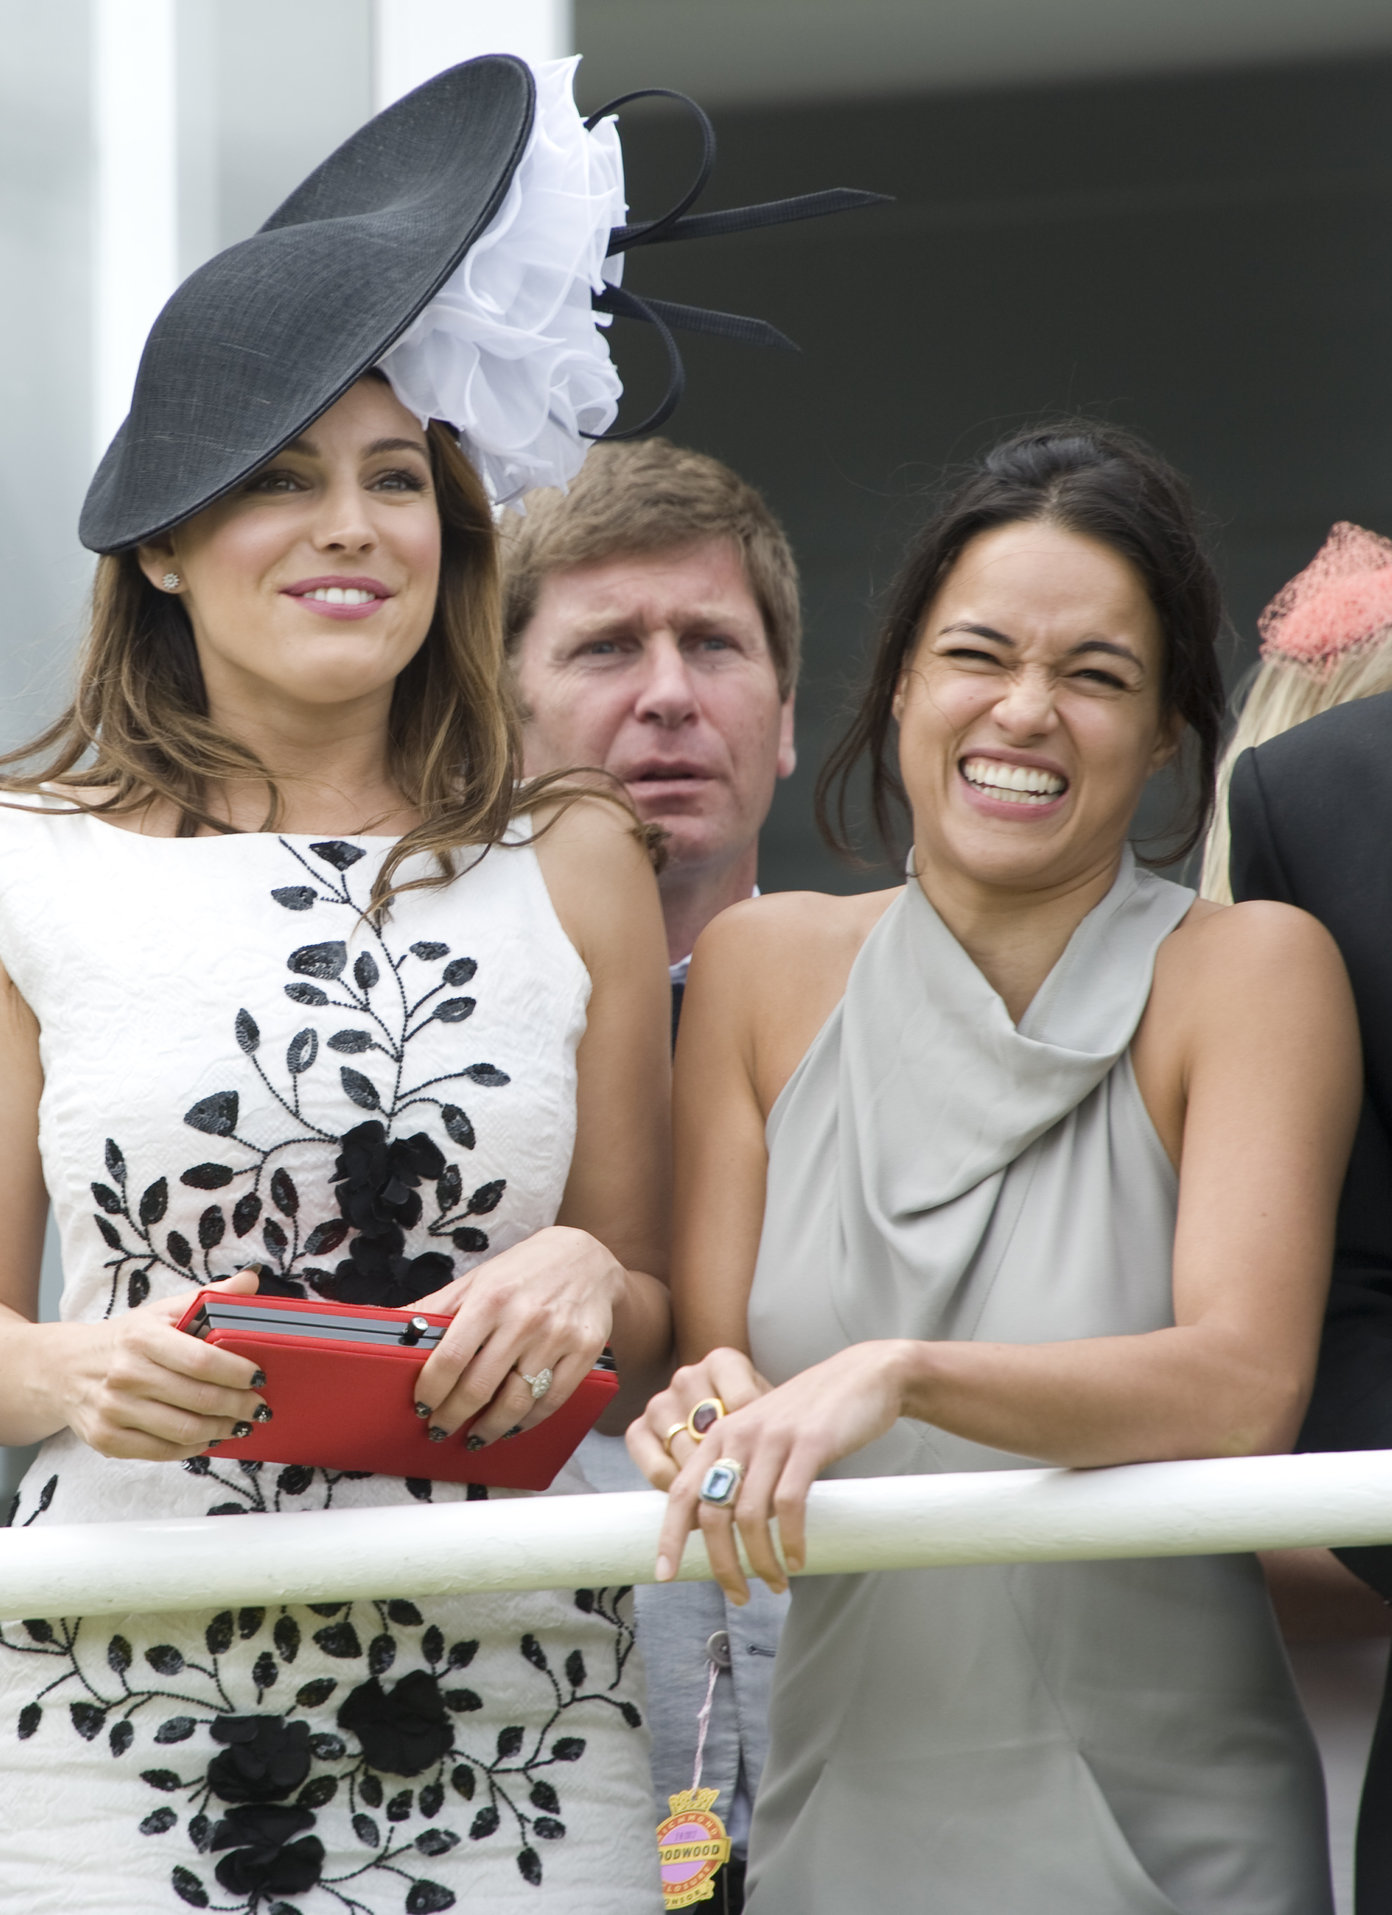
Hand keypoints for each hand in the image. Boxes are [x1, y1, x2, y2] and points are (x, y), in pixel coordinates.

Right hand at [54, 1268, 268, 1461]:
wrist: (66, 1368)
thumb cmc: (127, 1339)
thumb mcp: (162, 1312)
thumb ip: (209, 1296)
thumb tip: (252, 1279)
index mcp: (142, 1338)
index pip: (201, 1360)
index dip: (236, 1372)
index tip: (261, 1376)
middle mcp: (125, 1374)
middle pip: (198, 1398)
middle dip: (238, 1405)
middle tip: (259, 1407)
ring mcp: (113, 1410)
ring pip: (183, 1429)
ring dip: (222, 1429)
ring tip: (241, 1424)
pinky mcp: (106, 1439)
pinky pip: (161, 1451)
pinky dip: (193, 1447)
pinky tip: (209, 1437)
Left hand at [410, 1226, 622, 1446]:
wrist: (586, 1257)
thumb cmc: (522, 1271)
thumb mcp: (475, 1281)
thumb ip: (433, 1309)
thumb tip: (383, 1324)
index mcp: (491, 1299)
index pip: (450, 1358)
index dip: (431, 1391)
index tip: (421, 1406)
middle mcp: (524, 1318)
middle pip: (479, 1388)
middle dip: (452, 1417)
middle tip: (440, 1428)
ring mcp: (558, 1337)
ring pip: (516, 1402)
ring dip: (489, 1429)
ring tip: (474, 1437)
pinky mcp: (585, 1352)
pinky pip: (551, 1400)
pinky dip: (528, 1422)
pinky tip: (512, 1426)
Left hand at [645, 1341, 911, 1602]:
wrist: (866, 1375)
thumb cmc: (814, 1412)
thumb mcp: (764, 1432)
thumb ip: (741, 1467)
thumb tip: (722, 1526)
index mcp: (722, 1433)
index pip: (680, 1491)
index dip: (669, 1536)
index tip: (664, 1574)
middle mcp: (739, 1433)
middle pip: (713, 1512)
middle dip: (722, 1563)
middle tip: (738, 1595)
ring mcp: (774, 1437)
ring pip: (751, 1515)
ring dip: (760, 1560)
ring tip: (775, 1583)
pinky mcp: (810, 1443)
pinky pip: (789, 1503)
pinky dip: (791, 1539)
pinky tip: (797, 1559)